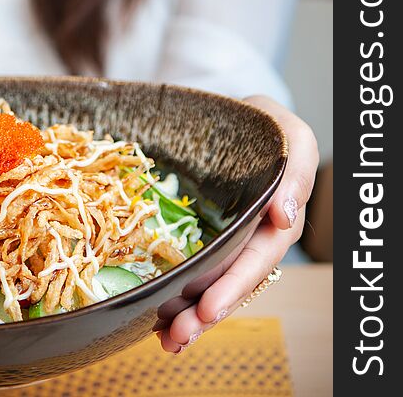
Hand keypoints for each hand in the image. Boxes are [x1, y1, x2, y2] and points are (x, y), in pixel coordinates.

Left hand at [157, 95, 318, 352]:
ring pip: (211, 282)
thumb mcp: (290, 134)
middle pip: (232, 281)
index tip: (208, 307)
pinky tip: (158, 320)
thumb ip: (297, 170)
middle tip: (179, 335)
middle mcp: (251, 235)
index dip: (234, 285)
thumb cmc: (263, 124)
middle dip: (207, 311)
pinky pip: (192, 266)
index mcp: (275, 218)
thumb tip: (286, 216)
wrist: (229, 116)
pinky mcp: (201, 233)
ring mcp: (225, 237)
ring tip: (166, 340)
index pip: (258, 259)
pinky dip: (177, 295)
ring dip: (191, 315)